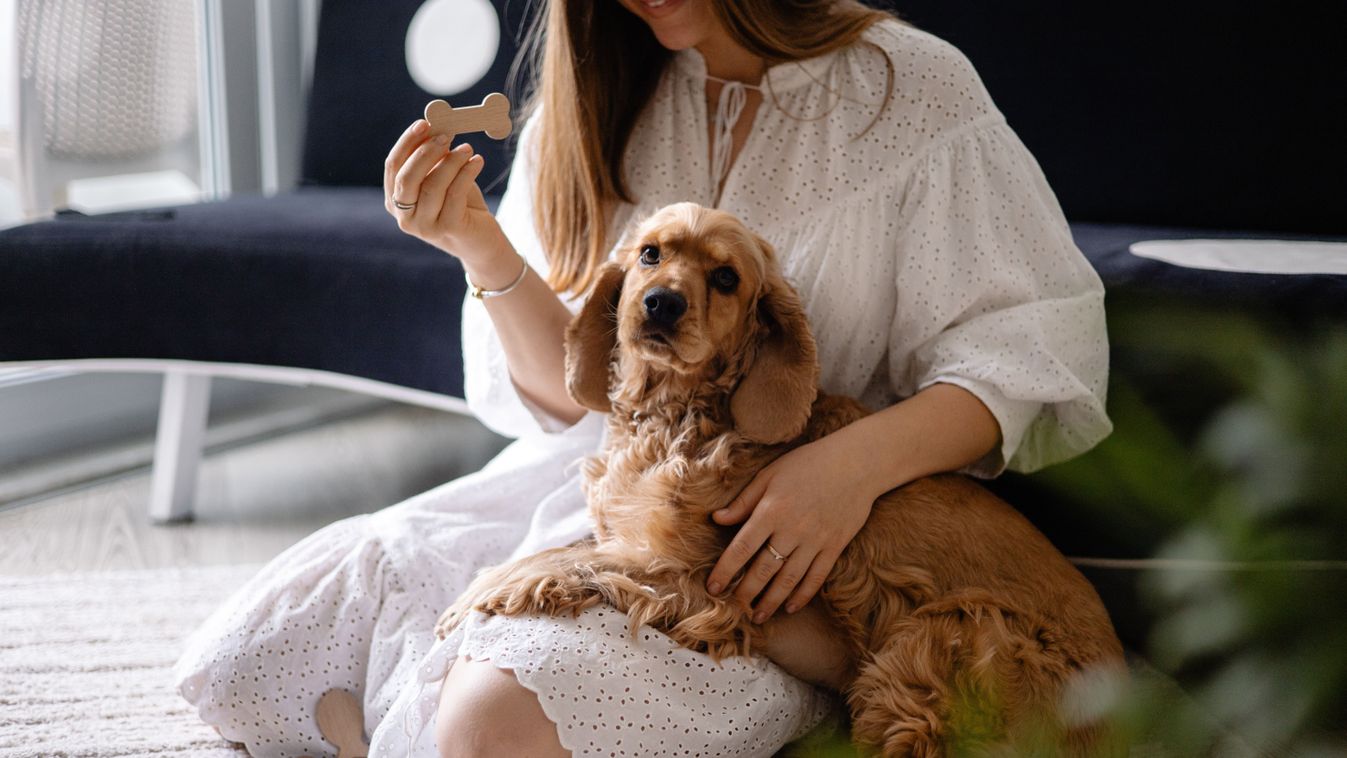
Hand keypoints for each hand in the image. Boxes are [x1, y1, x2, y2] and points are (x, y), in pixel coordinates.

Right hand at [383, 120, 508, 264]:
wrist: (481, 241)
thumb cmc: (460, 205)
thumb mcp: (443, 179)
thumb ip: (434, 160)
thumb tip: (435, 129)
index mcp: (395, 200)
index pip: (393, 166)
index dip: (407, 142)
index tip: (424, 123)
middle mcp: (404, 217)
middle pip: (406, 177)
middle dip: (425, 152)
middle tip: (446, 134)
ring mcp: (424, 226)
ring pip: (432, 185)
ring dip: (451, 161)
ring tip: (468, 149)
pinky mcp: (448, 229)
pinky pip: (455, 193)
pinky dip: (467, 172)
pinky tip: (477, 161)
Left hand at [705, 436, 877, 622]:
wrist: (857, 463)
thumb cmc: (808, 463)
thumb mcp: (770, 474)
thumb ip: (744, 501)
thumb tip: (717, 519)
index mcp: (772, 510)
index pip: (742, 548)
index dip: (725, 570)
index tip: (713, 588)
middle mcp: (792, 529)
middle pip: (764, 569)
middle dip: (746, 592)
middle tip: (734, 608)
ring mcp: (816, 540)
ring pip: (789, 579)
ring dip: (772, 601)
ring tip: (758, 616)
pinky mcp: (835, 546)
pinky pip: (817, 577)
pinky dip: (803, 595)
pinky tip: (790, 607)